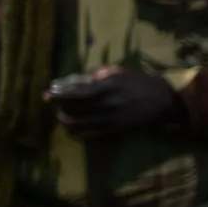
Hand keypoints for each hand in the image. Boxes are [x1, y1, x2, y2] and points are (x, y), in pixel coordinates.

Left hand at [47, 67, 182, 139]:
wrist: (161, 99)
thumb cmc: (137, 81)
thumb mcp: (117, 71)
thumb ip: (95, 75)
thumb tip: (73, 80)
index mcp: (108, 87)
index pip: (77, 93)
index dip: (59, 95)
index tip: (46, 95)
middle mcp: (107, 105)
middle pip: (74, 110)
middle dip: (60, 108)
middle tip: (55, 104)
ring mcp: (110, 119)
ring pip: (78, 124)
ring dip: (66, 121)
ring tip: (63, 115)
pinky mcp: (114, 130)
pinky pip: (89, 134)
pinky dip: (76, 132)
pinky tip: (72, 127)